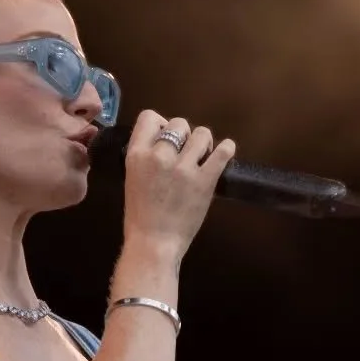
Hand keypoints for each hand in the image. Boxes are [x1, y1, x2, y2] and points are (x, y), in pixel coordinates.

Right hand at [121, 109, 236, 257]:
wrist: (154, 243)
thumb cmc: (141, 216)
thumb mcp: (133, 178)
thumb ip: (146, 157)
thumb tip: (163, 141)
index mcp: (137, 154)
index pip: (149, 117)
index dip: (161, 124)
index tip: (167, 137)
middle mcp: (160, 156)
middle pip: (179, 123)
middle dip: (185, 135)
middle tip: (187, 152)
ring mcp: (184, 168)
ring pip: (202, 134)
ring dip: (204, 143)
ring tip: (203, 157)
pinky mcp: (204, 180)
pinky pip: (222, 153)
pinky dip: (227, 149)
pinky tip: (225, 152)